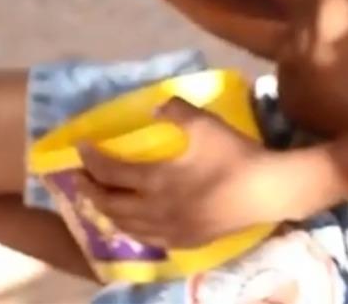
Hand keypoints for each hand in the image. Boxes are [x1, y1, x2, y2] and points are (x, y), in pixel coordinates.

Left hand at [76, 98, 279, 248]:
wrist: (267, 190)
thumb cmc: (235, 155)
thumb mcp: (206, 124)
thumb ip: (177, 110)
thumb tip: (156, 107)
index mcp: (157, 179)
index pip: (111, 172)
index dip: (90, 160)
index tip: (80, 148)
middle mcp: (156, 209)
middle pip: (109, 204)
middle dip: (89, 190)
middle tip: (80, 177)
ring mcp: (170, 229)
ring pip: (125, 226)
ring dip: (106, 212)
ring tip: (100, 199)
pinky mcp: (186, 240)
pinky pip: (147, 239)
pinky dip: (131, 228)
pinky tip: (134, 222)